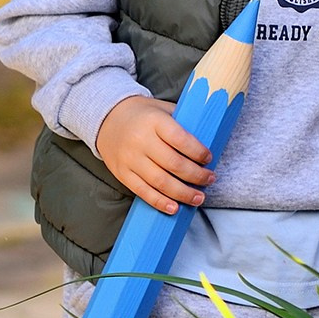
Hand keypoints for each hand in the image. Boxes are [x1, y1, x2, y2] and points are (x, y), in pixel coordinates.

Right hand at [94, 94, 211, 214]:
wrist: (108, 119)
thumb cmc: (144, 115)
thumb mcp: (164, 109)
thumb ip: (184, 123)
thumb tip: (210, 140)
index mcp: (154, 121)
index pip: (180, 139)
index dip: (198, 152)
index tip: (209, 158)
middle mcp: (141, 140)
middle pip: (173, 164)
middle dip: (196, 175)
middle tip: (210, 179)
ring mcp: (130, 159)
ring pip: (160, 181)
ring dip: (183, 193)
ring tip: (198, 198)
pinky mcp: (122, 173)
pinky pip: (142, 191)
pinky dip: (160, 202)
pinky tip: (174, 208)